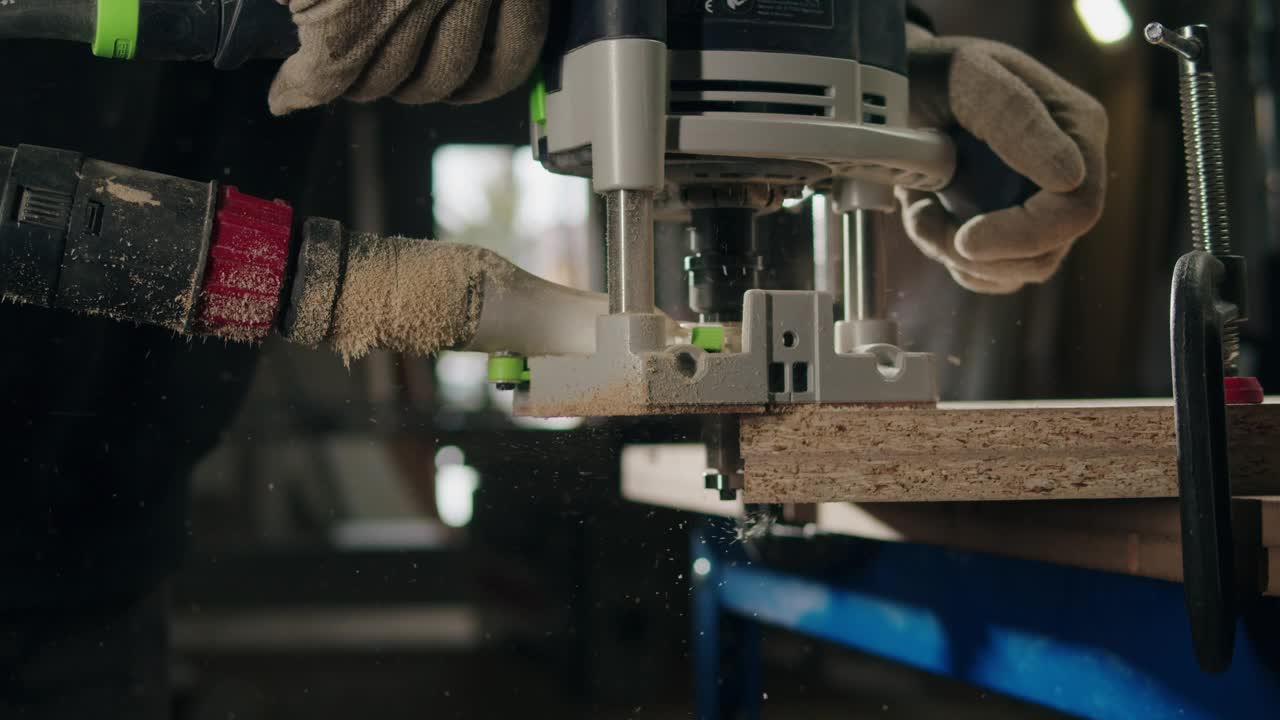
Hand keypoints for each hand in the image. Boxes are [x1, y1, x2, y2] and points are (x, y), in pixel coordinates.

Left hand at [268, 0, 548, 115]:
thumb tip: (280, 18)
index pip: (329, 61)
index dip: (301, 87)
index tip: (284, 98)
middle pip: (381, 74)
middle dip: (353, 82)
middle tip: (336, 77)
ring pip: (440, 77)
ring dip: (411, 85)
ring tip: (390, 75)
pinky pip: (507, 60)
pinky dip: (484, 82)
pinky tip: (459, 85)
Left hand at [897, 28, 1107, 293]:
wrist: (893, 85)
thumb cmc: (931, 72)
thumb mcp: (965, 76)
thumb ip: (1014, 116)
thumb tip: (1069, 176)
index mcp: (1076, 129)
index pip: (1078, 209)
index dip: (1023, 236)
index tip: (964, 240)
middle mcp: (1068, 169)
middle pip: (1047, 252)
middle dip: (980, 255)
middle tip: (925, 221)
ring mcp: (1037, 203)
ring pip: (1015, 271)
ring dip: (955, 257)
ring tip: (920, 210)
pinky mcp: (1006, 226)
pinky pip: (991, 274)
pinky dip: (950, 258)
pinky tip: (926, 216)